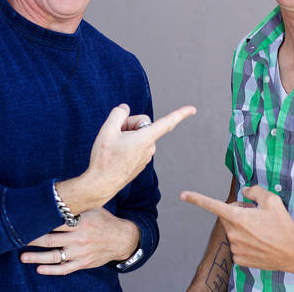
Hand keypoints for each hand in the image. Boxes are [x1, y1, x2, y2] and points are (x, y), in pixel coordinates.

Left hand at [21, 207, 138, 274]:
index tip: (26, 221)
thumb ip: (77, 206)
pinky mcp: (83, 263)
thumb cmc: (105, 221)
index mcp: (82, 222)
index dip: (40, 222)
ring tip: (23, 257)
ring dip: (37, 257)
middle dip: (33, 239)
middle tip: (18, 238)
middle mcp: (80, 238)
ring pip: (55, 256)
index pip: (56, 222)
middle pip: (51, 240)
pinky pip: (65, 269)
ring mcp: (81, 253)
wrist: (122, 239)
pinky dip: (51, 270)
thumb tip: (58, 197)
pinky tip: (40, 269)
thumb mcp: (93, 209)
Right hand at [81, 103, 195, 202]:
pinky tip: (116, 154)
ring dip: (127, 135)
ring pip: (139, 135)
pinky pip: (136, 145)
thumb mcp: (107, 130)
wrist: (100, 185)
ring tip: (114, 147)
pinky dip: (127, 145)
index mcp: (146, 139)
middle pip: (143, 124)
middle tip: (115, 134)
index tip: (193, 109)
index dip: (180, 114)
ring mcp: (146, 156)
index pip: (167, 123)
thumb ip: (118, 114)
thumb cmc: (104, 159)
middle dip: (129, 124)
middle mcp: (150, 148)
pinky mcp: (141, 163)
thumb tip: (125, 109)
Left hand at [181, 185, 293, 272]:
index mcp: (238, 217)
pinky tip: (260, 243)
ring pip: (232, 232)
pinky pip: (237, 246)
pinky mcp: (240, 259)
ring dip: (242, 228)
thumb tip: (244, 192)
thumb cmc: (283, 225)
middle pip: (226, 216)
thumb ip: (254, 191)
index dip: (196, 199)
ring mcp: (236, 248)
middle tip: (255, 214)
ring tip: (261, 231)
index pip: (212, 205)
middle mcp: (233, 234)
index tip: (183, 195)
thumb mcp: (271, 200)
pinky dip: (245, 242)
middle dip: (236, 212)